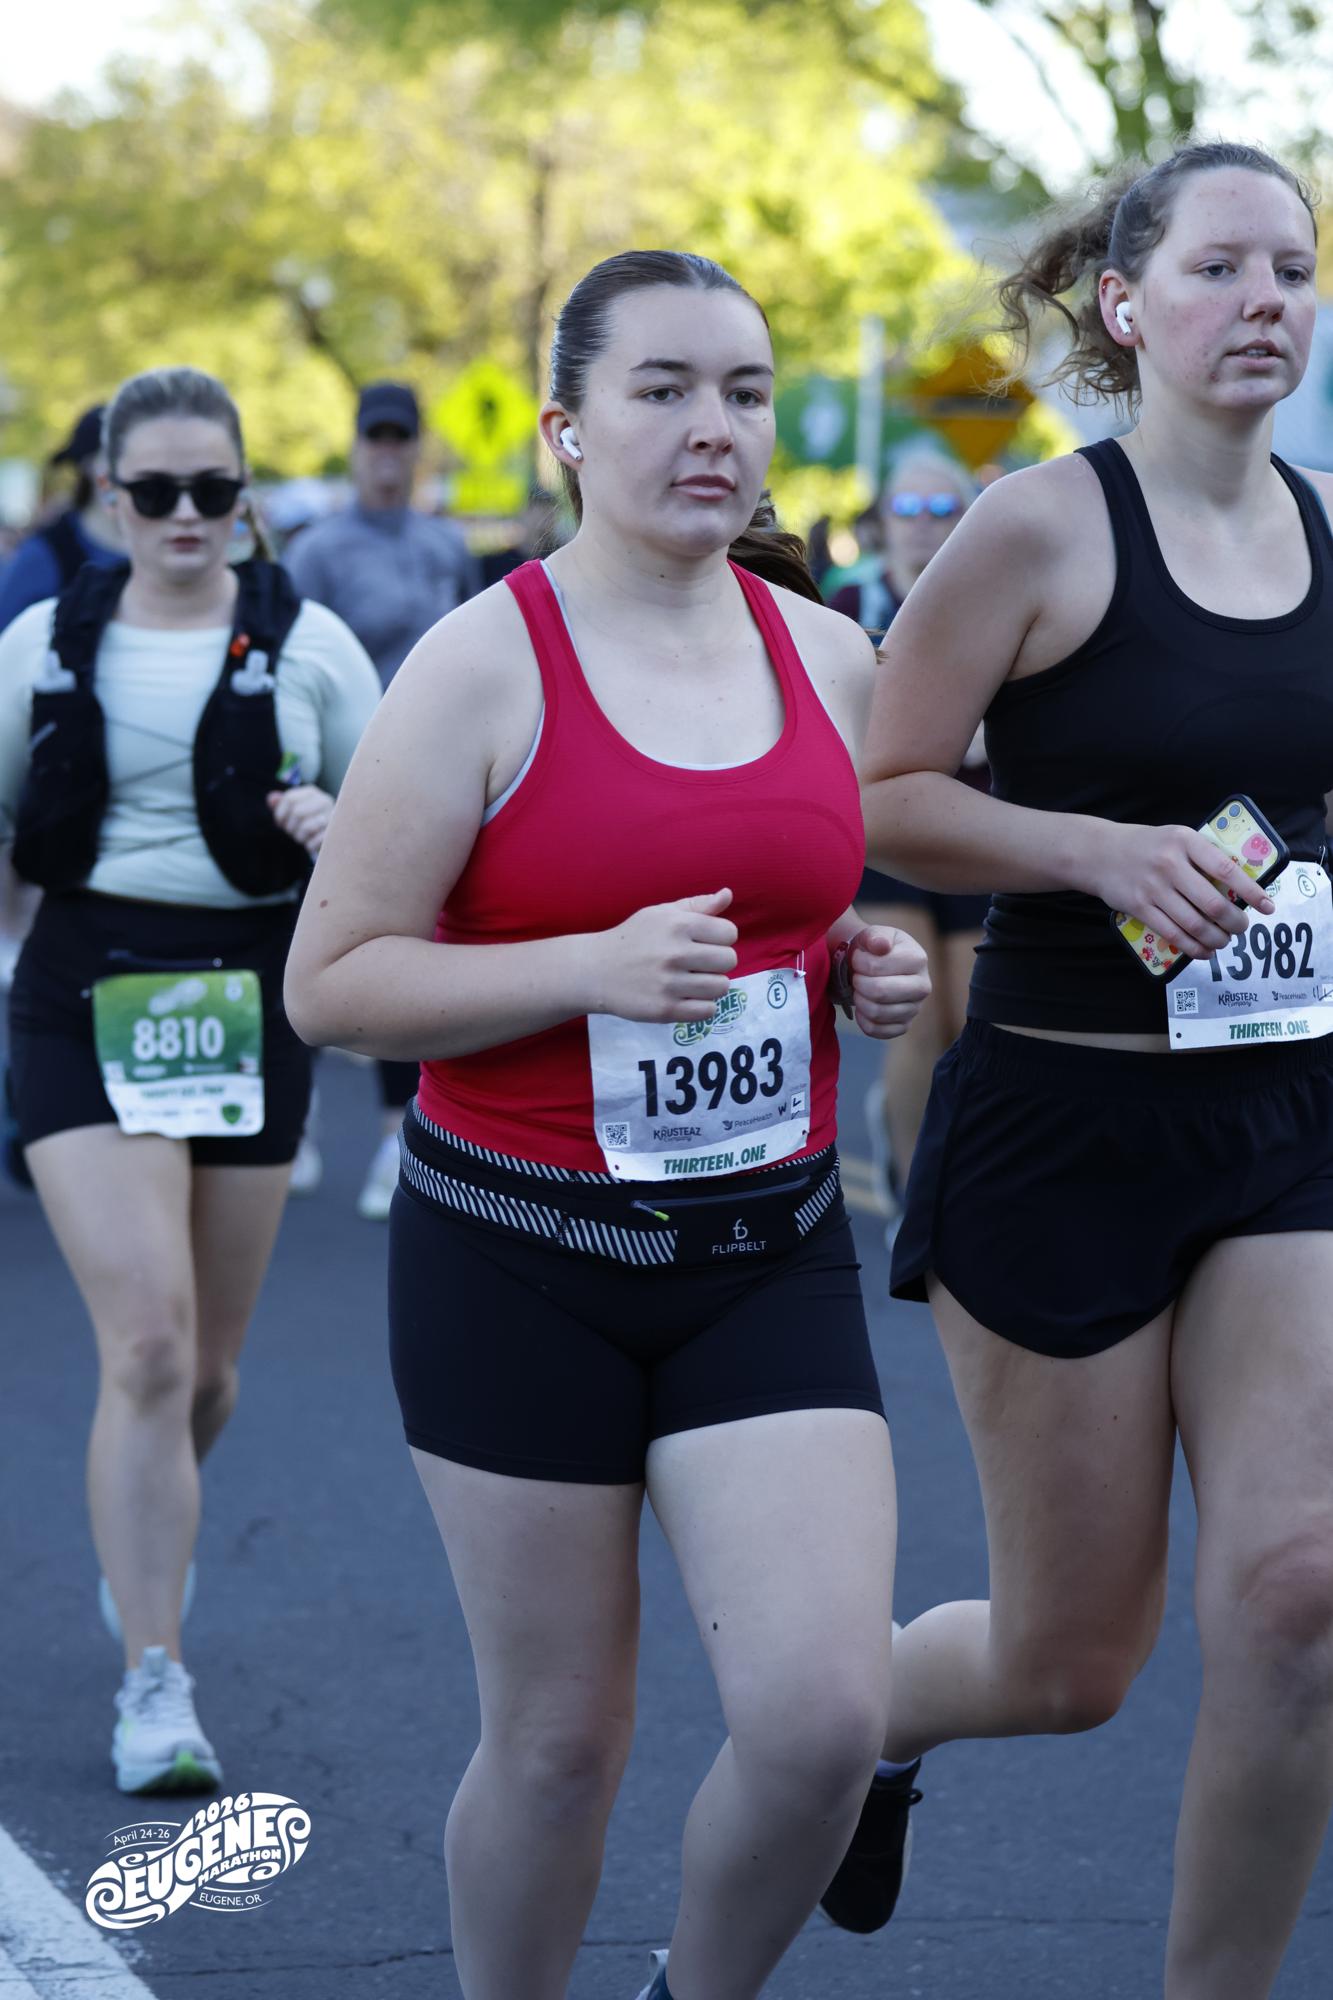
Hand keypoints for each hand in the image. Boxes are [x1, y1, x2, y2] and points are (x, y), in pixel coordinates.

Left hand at [266, 784, 334, 856]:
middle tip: (292, 832)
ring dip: (299, 836)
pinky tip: (310, 844)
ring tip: (301, 837)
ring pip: (306, 826)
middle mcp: (324, 801)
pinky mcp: (336, 833)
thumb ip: (280, 803)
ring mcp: (333, 817)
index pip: (289, 799)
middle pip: (297, 812)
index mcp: (311, 792)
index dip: (280, 813)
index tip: (280, 822)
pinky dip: (309, 845)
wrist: (331, 836)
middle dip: (289, 826)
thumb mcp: (292, 810)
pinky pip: (315, 841)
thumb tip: (271, 799)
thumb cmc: (307, 821)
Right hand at [590, 889, 738, 1021]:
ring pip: (721, 987)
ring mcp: (669, 984)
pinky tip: (688, 997)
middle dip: (718, 962)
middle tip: (699, 964)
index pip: (729, 933)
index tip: (705, 943)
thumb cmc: (633, 938)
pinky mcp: (665, 1009)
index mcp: (677, 925)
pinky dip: (702, 1006)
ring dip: (712, 985)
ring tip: (694, 981)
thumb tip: (728, 894)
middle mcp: (675, 953)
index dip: (721, 938)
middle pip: (729, 960)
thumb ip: (697, 905)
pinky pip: (708, 1011)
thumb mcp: (661, 914)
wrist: (595, 970)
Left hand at [840, 925, 930, 1039]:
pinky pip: (878, 1031)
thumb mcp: (873, 935)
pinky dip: (863, 1020)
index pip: (877, 967)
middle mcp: (922, 986)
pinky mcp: (905, 1025)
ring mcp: (915, 1008)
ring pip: (878, 1013)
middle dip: (859, 983)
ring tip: (859, 989)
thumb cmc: (874, 949)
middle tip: (856, 976)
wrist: (876, 965)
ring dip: (859, 1000)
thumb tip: (882, 946)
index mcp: (918, 959)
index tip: (857, 958)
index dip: (858, 962)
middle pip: (880, 992)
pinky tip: (863, 1007)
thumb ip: (875, 936)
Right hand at [1088, 822, 1275, 958]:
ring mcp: (1152, 887)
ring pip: (1194, 923)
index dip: (1250, 892)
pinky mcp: (1139, 906)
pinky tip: (1204, 951)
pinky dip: (1193, 947)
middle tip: (1242, 928)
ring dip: (1216, 938)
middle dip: (1234, 922)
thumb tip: (1237, 888)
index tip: (1267, 907)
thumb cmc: (1147, 846)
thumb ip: (1203, 858)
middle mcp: (1169, 864)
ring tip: (1225, 941)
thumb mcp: (1177, 839)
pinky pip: (1172, 934)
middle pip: (1212, 903)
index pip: (1226, 870)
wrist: (1098, 853)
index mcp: (1185, 842)